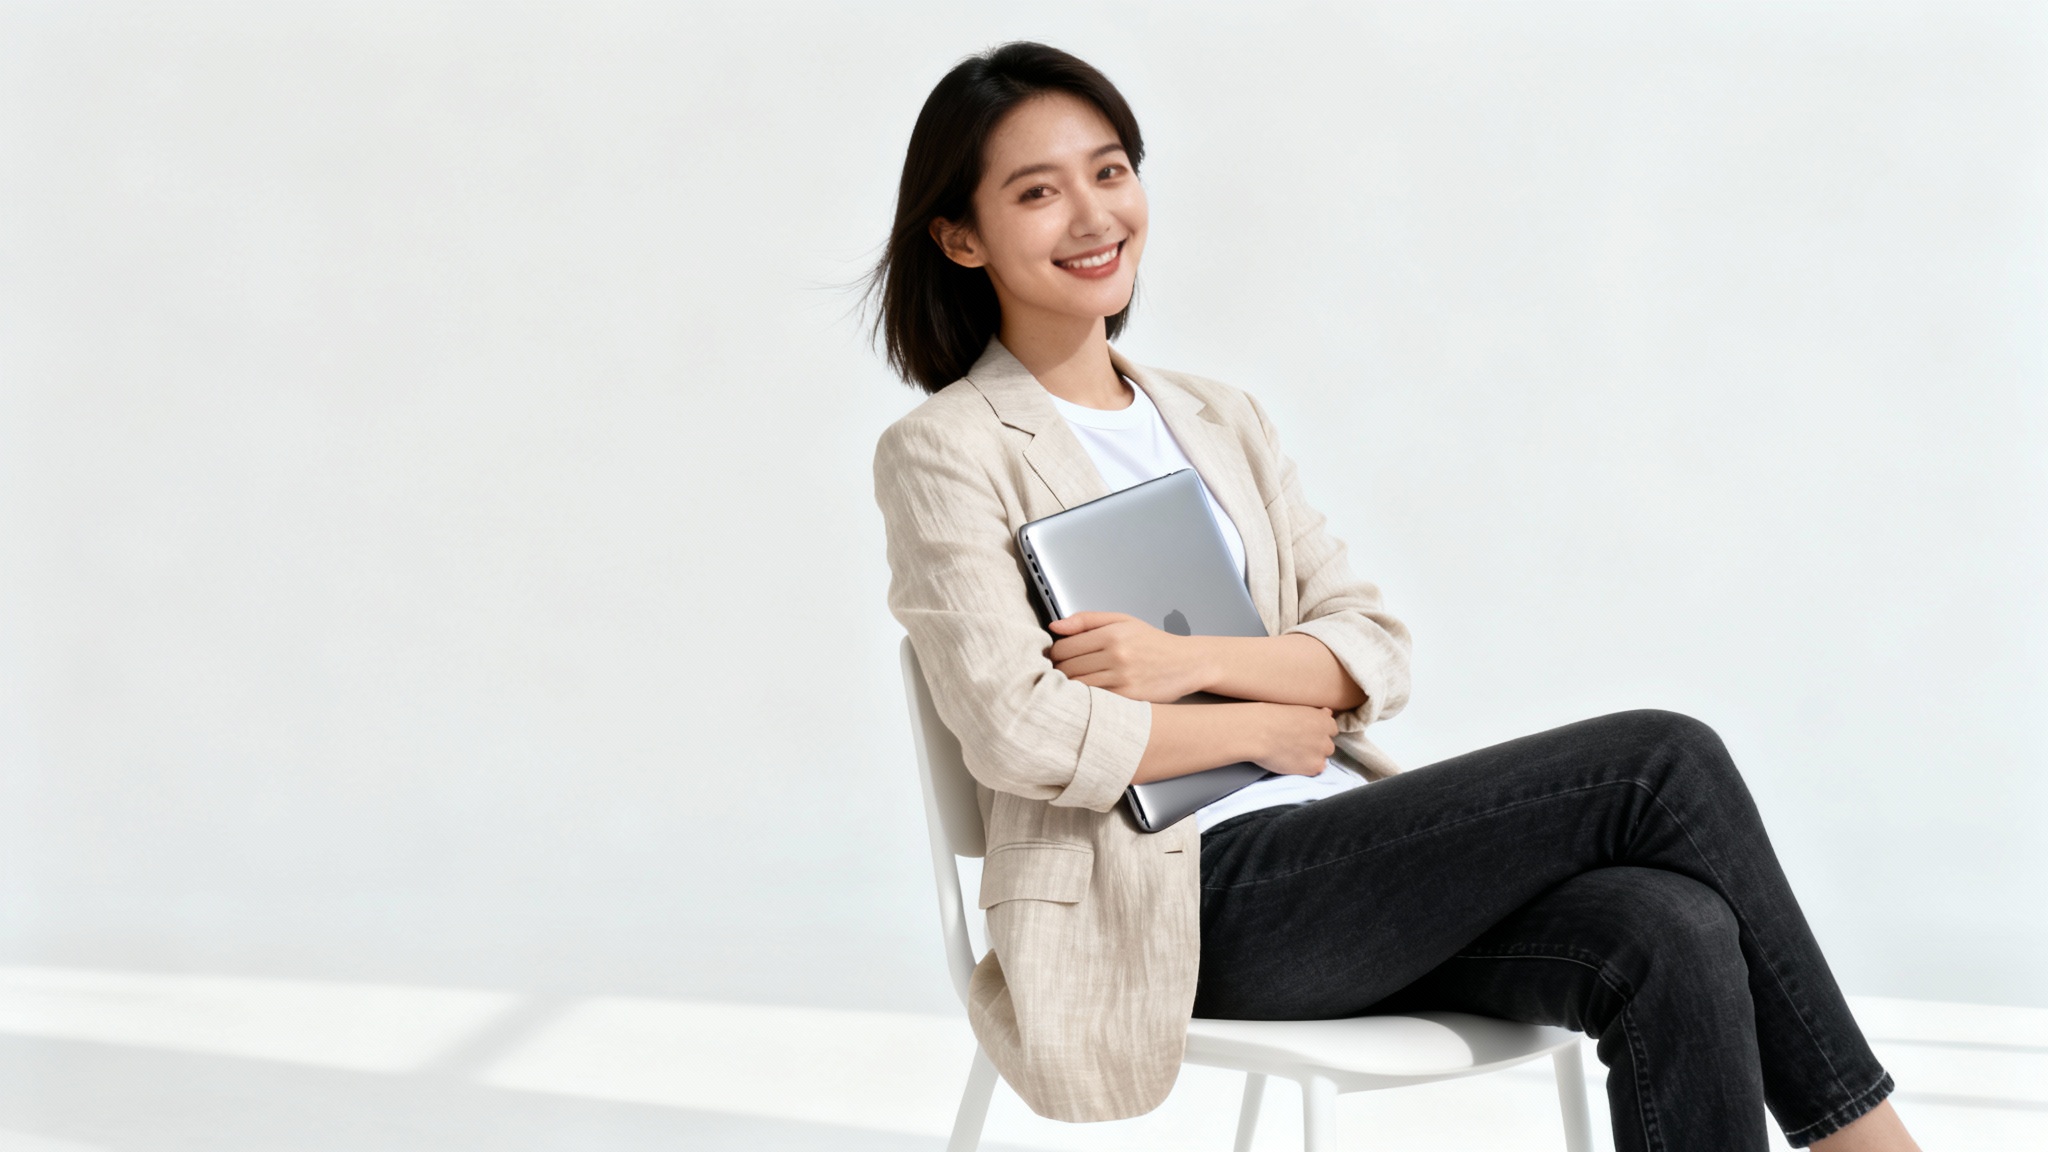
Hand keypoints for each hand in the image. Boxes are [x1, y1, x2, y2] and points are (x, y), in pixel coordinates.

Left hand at [1047, 612, 1211, 702]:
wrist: (1187, 662)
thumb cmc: (1154, 642)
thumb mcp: (1122, 621)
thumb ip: (1086, 620)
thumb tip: (1055, 626)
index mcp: (1112, 633)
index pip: (1064, 647)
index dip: (1055, 654)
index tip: (1058, 657)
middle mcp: (1116, 655)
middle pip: (1067, 668)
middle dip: (1060, 671)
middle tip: (1064, 672)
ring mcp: (1122, 678)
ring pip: (1078, 686)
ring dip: (1070, 686)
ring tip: (1075, 683)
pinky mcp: (1129, 697)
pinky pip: (1095, 700)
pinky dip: (1087, 698)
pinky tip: (1090, 693)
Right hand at [1252, 704, 1335, 775]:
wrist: (1257, 732)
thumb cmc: (1270, 716)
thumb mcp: (1295, 708)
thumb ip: (1315, 714)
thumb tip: (1328, 713)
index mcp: (1323, 719)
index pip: (1331, 729)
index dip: (1317, 732)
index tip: (1306, 734)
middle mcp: (1327, 736)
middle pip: (1328, 745)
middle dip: (1316, 746)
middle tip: (1298, 745)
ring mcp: (1321, 753)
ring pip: (1322, 758)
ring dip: (1312, 757)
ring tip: (1293, 754)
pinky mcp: (1314, 767)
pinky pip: (1315, 770)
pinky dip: (1305, 768)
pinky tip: (1291, 761)